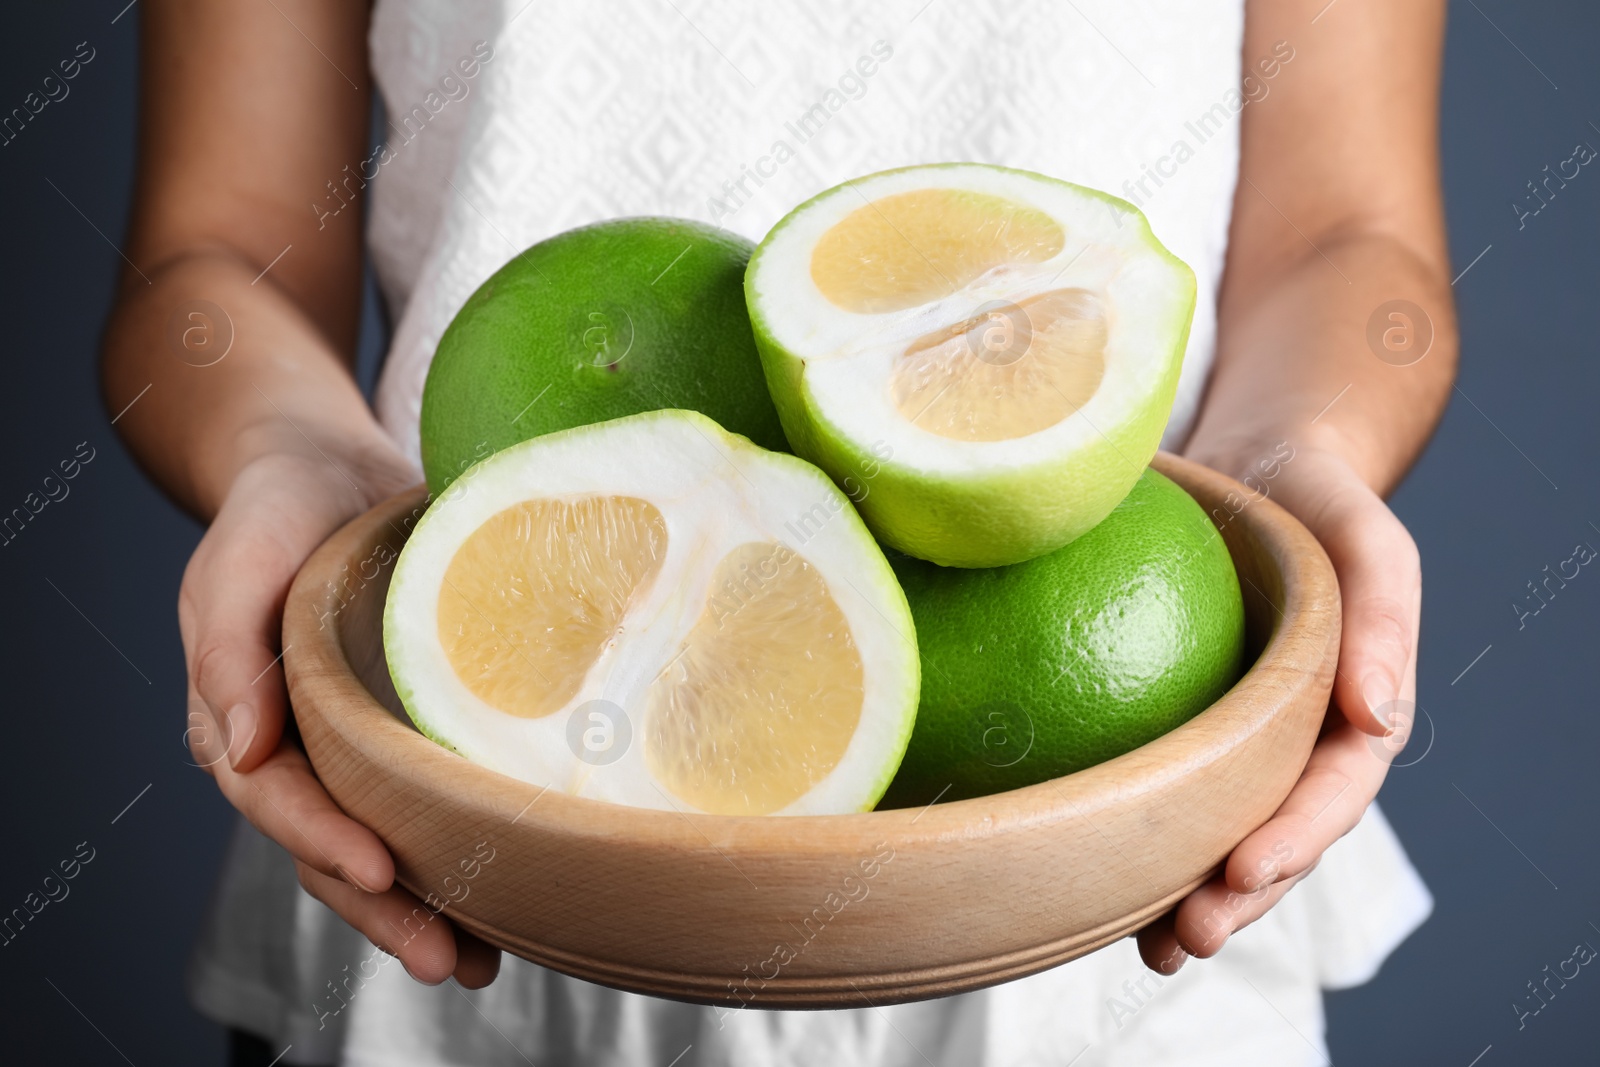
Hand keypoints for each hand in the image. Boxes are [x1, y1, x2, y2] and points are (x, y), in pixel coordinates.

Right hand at [180, 441, 502, 988]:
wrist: (326, 471)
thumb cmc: (276, 511)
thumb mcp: (241, 559)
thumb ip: (229, 647)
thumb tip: (243, 747)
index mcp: (242, 718)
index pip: (277, 799)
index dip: (322, 839)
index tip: (377, 872)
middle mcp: (296, 748)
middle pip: (331, 848)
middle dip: (388, 912)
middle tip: (450, 960)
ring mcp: (350, 745)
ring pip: (381, 840)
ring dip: (426, 904)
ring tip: (485, 960)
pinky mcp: (404, 727)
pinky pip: (426, 798)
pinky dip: (459, 843)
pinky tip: (513, 885)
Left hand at [1137, 443, 1419, 971]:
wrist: (1254, 474)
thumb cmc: (1315, 500)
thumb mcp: (1363, 534)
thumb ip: (1383, 615)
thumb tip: (1379, 719)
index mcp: (1354, 711)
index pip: (1332, 793)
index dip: (1295, 840)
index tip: (1241, 873)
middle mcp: (1299, 742)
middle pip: (1278, 837)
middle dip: (1238, 899)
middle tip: (1185, 938)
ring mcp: (1243, 744)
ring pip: (1222, 835)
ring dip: (1191, 897)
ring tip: (1152, 949)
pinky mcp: (1184, 730)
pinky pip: (1167, 795)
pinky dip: (1141, 842)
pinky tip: (1097, 885)